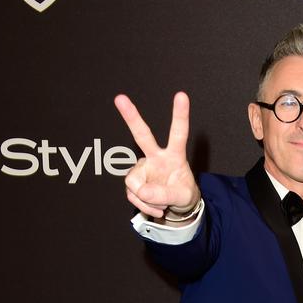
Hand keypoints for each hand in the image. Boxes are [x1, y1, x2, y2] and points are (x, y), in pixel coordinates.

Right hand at [114, 91, 198, 217]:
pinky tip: (154, 206)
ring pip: (135, 183)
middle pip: (142, 135)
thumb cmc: (183, 194)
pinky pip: (134, 195)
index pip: (178, 134)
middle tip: (120, 98)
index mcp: (174, 155)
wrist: (176, 206)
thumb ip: (165, 195)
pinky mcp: (134, 180)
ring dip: (147, 200)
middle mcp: (156, 156)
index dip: (180, 116)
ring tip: (162, 205)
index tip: (181, 95)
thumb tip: (142, 192)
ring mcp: (143, 167)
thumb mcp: (183, 198)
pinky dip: (143, 205)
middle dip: (131, 117)